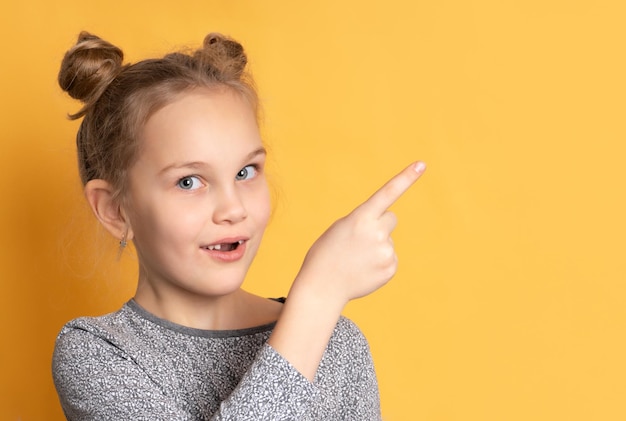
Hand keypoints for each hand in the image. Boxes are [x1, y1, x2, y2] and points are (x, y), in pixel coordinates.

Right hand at [295, 161, 426, 304]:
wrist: (322, 286)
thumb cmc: (327, 253)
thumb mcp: (341, 229)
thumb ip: (365, 223)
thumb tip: (386, 233)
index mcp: (360, 218)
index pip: (388, 193)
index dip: (406, 178)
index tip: (422, 164)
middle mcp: (377, 233)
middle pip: (390, 219)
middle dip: (380, 225)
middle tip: (359, 240)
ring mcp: (386, 252)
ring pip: (388, 240)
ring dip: (376, 246)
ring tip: (356, 259)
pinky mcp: (391, 268)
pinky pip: (390, 258)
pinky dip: (378, 263)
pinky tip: (363, 269)